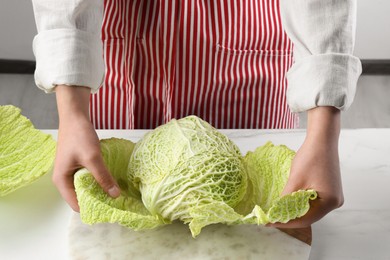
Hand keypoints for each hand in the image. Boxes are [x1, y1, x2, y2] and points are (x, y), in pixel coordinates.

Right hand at [53, 85, 119, 211]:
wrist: (75, 116)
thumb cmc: (79, 136)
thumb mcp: (93, 158)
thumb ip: (103, 176)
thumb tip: (115, 195)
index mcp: (61, 181)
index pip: (76, 205)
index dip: (92, 209)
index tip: (109, 210)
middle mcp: (63, 180)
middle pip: (81, 197)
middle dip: (97, 200)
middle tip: (115, 202)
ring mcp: (70, 172)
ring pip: (86, 188)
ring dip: (99, 190)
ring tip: (115, 193)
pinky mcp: (77, 166)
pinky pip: (88, 179)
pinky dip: (98, 180)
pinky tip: (110, 180)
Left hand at [268, 107, 343, 227]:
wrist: (322, 140)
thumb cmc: (311, 157)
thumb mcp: (295, 180)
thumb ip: (286, 199)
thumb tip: (275, 212)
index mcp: (330, 202)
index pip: (305, 219)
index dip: (286, 222)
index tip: (269, 222)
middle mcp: (335, 202)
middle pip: (309, 216)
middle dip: (290, 218)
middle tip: (271, 218)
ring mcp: (334, 197)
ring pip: (311, 210)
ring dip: (294, 211)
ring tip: (277, 212)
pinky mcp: (330, 191)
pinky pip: (314, 202)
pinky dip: (301, 203)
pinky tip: (288, 203)